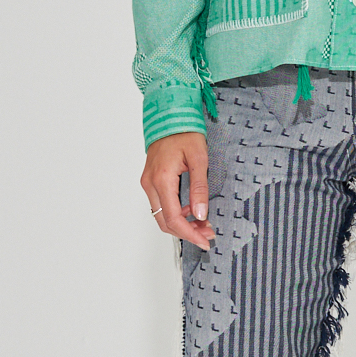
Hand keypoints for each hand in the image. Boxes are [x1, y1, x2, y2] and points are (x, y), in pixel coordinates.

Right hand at [141, 132, 215, 250]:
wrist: (169, 116)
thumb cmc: (184, 133)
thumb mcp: (199, 159)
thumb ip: (200, 188)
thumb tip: (200, 214)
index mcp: (161, 180)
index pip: (173, 218)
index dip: (189, 234)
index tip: (205, 240)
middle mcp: (150, 184)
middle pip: (164, 222)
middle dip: (186, 232)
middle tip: (207, 233)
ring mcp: (148, 183)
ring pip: (161, 215)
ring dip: (181, 224)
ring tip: (203, 223)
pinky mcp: (151, 181)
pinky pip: (160, 205)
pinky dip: (176, 213)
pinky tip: (192, 210)